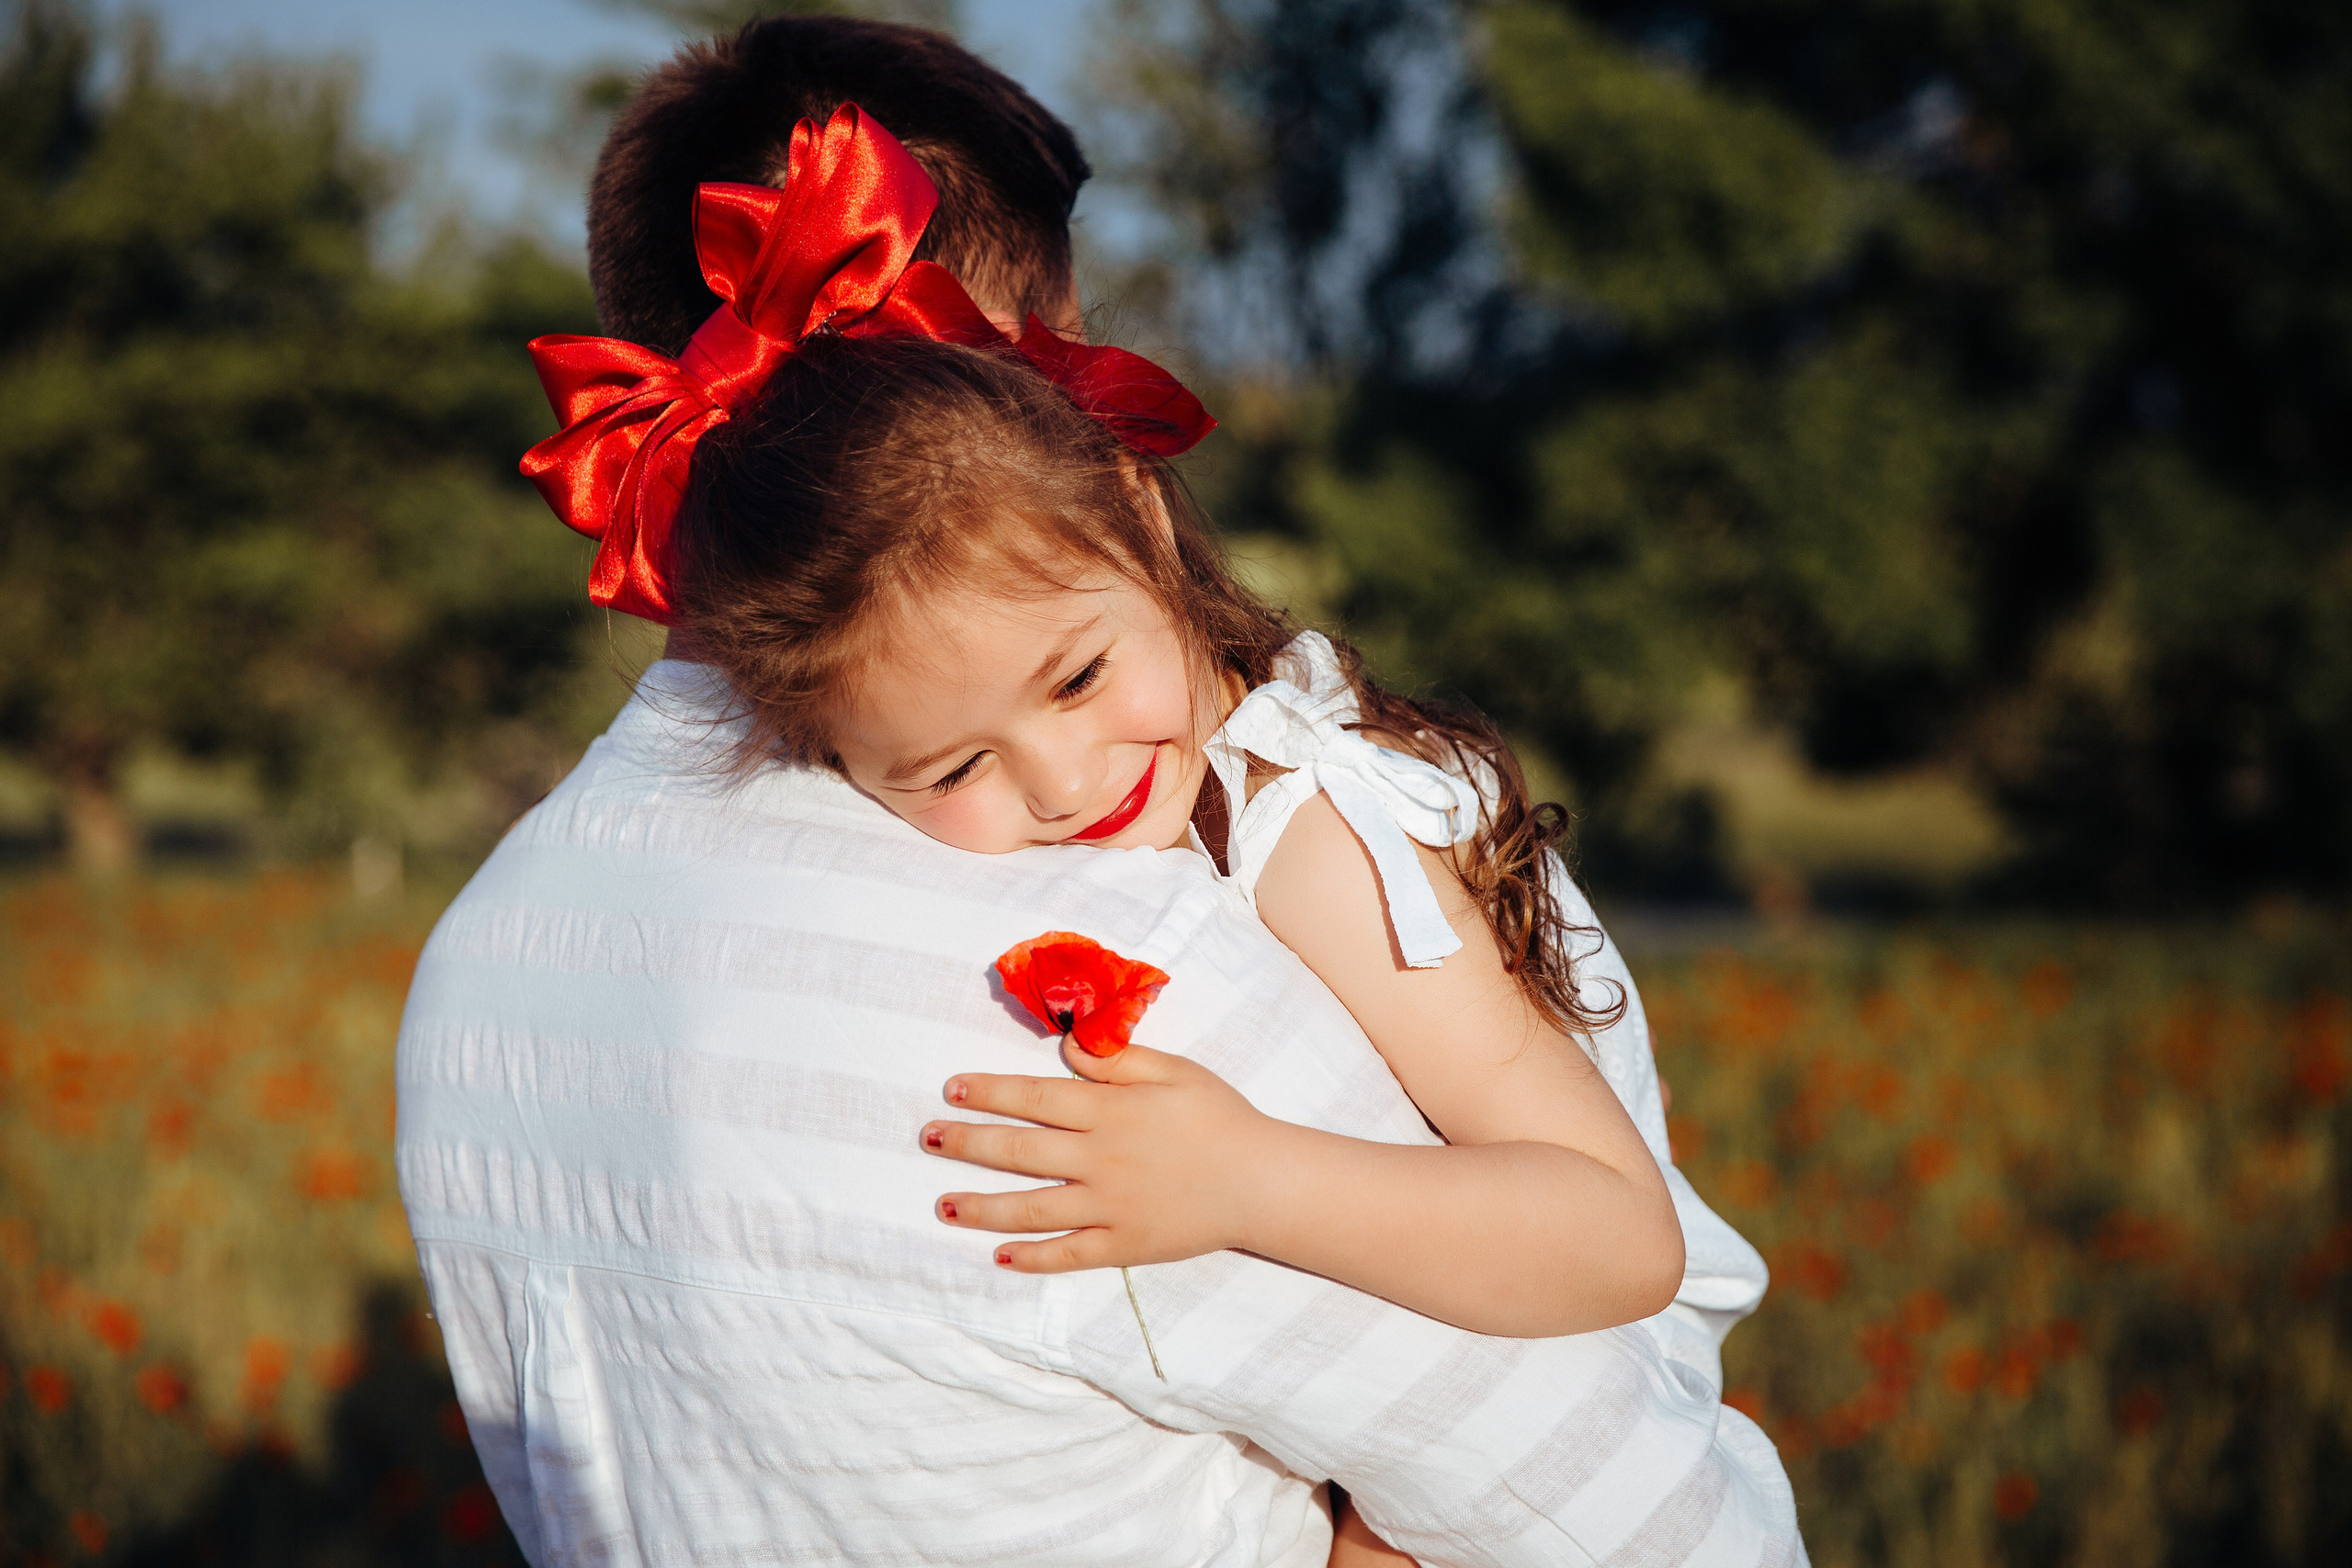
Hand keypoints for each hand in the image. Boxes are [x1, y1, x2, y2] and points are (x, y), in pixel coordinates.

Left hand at [920, 1038, 1283, 1272]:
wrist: (1264, 1182)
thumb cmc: (1220, 1118)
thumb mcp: (1174, 1072)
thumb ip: (1117, 1060)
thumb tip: (1066, 1047)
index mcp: (1111, 1111)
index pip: (1035, 1098)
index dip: (989, 1092)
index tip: (952, 1089)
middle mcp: (1101, 1159)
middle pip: (1020, 1151)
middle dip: (968, 1144)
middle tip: (928, 1139)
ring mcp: (1109, 1207)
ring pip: (1031, 1208)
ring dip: (981, 1205)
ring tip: (943, 1203)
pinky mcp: (1123, 1245)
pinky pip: (1068, 1254)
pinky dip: (1031, 1256)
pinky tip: (999, 1253)